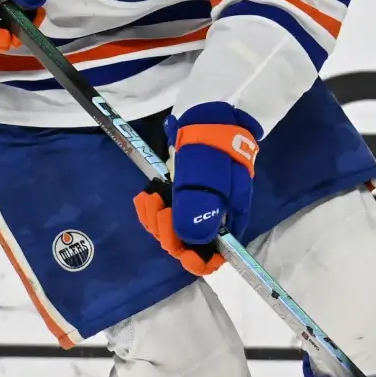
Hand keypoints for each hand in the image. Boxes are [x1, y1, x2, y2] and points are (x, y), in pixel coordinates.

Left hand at [132, 104, 260, 275]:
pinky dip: (151, 210)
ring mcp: (195, 207)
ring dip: (156, 221)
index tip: (182, 250)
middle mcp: (212, 218)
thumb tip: (192, 243)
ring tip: (152, 199)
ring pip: (171, 232)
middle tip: (162, 210)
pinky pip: (161, 216)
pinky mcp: (179, 197)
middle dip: (170, 233)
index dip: (198, 260)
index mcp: (228, 219)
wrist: (208, 117)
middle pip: (188, 246)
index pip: (215, 256)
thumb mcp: (210, 179)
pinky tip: (147, 197)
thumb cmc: (214, 147)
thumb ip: (201, 211)